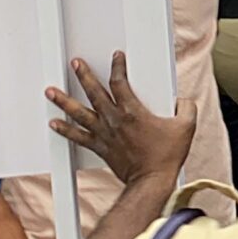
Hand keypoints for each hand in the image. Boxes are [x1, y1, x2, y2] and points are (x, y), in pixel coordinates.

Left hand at [46, 51, 196, 187]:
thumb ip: (186, 107)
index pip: (120, 82)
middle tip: (75, 64)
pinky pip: (78, 137)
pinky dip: (65, 130)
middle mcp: (114, 120)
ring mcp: (105, 134)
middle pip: (94, 93)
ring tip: (51, 91)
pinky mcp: (100, 147)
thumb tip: (182, 100)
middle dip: (84, 76)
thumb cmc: (166, 156)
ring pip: (79, 113)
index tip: (116, 57)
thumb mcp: (186, 126)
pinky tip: (54, 123)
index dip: (117, 66)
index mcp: (133, 111)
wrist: (151, 181)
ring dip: (64, 101)